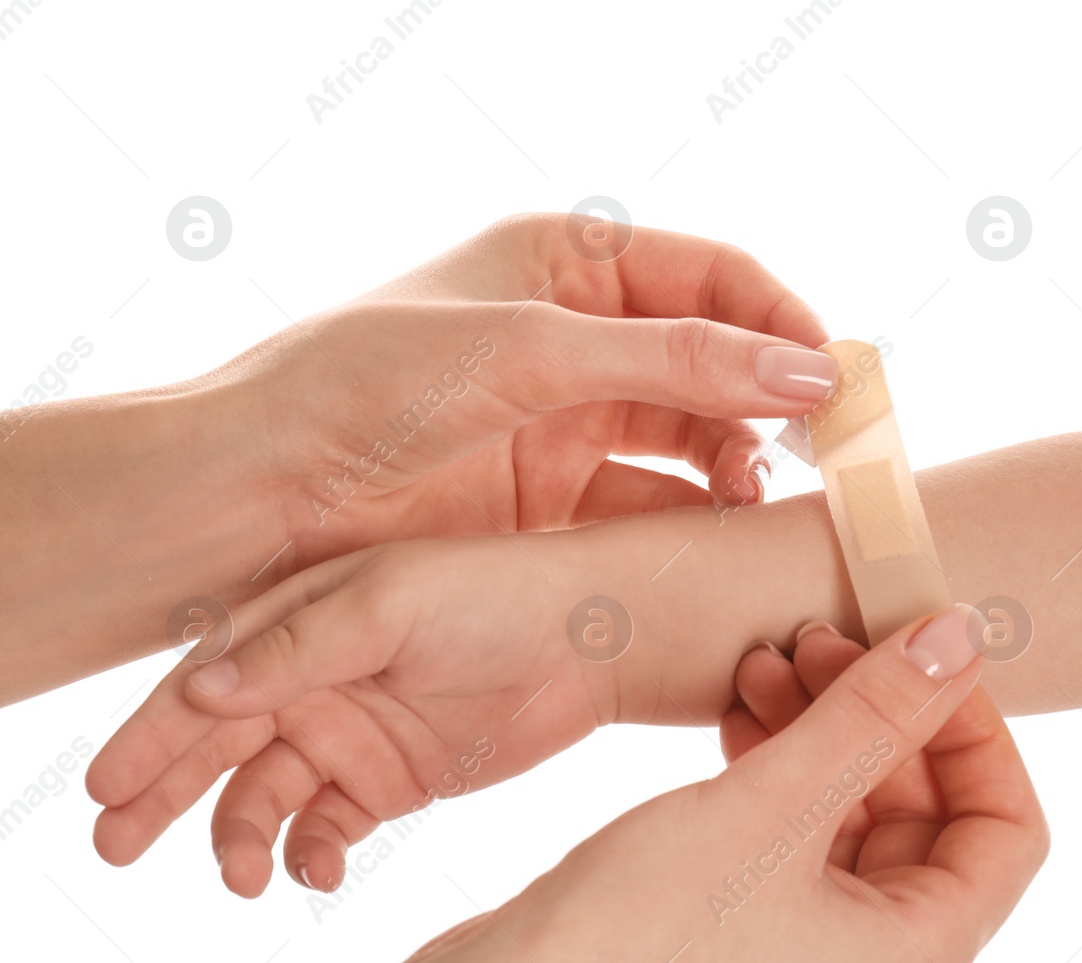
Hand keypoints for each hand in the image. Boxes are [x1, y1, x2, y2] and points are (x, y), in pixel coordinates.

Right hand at [87, 534, 621, 897]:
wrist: (589, 637)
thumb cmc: (492, 593)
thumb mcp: (391, 604)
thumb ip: (299, 648)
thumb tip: (199, 691)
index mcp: (298, 620)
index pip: (207, 679)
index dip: (152, 731)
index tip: (106, 785)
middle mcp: (312, 679)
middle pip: (216, 746)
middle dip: (160, 794)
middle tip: (113, 844)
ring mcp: (348, 733)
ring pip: (263, 798)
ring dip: (239, 837)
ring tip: (239, 874)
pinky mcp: (389, 782)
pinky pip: (326, 830)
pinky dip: (311, 856)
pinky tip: (317, 873)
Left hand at [245, 212, 834, 565]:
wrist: (254, 497)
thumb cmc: (369, 387)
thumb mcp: (532, 352)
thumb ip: (675, 360)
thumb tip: (808, 369)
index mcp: (566, 260)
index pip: (713, 274)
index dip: (783, 318)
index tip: (838, 375)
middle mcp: (575, 332)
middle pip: (714, 352)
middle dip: (772, 393)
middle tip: (832, 444)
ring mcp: (566, 415)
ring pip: (691, 428)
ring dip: (738, 456)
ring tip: (763, 492)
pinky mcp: (553, 496)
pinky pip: (651, 493)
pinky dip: (694, 510)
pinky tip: (720, 528)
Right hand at [406, 609, 1048, 962]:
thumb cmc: (633, 945)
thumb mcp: (767, 814)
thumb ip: (870, 722)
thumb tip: (959, 638)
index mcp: (913, 950)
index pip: (1007, 829)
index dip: (976, 730)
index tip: (921, 654)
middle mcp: (871, 950)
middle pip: (926, 806)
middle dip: (877, 709)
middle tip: (818, 635)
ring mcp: (807, 937)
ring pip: (852, 805)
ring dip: (820, 722)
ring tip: (763, 660)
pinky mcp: (745, 916)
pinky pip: (793, 823)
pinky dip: (775, 760)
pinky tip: (735, 711)